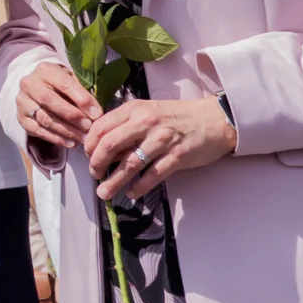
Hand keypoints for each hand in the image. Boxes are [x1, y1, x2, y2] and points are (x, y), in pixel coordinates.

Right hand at [15, 63, 97, 151]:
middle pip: (49, 100)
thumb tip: (96, 113)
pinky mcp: (21, 118)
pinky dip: (56, 139)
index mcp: (45, 70)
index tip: (97, 113)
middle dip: (72, 116)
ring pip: (44, 118)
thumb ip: (83, 92)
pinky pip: (38, 131)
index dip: (81, 99)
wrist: (38, 89)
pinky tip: (71, 143)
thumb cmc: (62, 85)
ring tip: (83, 138)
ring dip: (66, 130)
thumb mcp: (72, 80)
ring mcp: (22, 101)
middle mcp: (29, 84)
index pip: (64, 83)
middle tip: (88, 127)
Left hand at [85, 96, 233, 202]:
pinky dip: (139, 187)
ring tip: (104, 192)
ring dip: (113, 181)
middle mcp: (146, 122)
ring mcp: (162, 140)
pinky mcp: (178, 156)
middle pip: (110, 145)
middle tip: (94, 175)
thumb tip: (102, 145)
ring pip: (130, 164)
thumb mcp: (148, 111)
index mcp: (135, 109)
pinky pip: (153, 175)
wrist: (214, 119)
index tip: (88, 156)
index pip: (101, 127)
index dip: (90, 144)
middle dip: (96, 163)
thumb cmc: (177, 117)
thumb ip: (126, 124)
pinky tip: (132, 193)